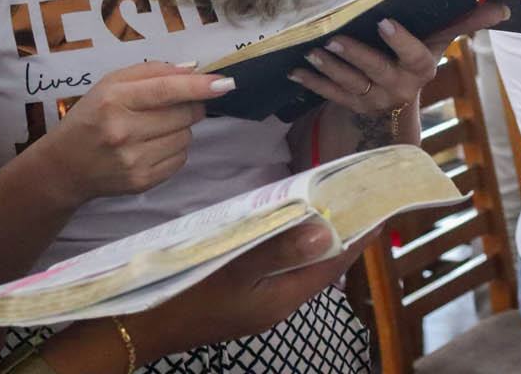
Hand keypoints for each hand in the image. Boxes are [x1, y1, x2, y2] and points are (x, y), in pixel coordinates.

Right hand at [41, 61, 226, 205]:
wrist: (64, 167)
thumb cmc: (90, 117)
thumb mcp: (110, 84)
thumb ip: (151, 71)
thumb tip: (193, 70)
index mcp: (114, 100)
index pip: (165, 90)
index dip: (199, 86)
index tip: (225, 83)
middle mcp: (123, 131)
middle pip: (183, 114)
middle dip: (190, 105)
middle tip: (176, 105)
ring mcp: (133, 160)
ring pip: (186, 137)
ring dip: (181, 128)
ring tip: (155, 128)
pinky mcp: (142, 181)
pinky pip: (180, 159)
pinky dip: (174, 149)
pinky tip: (151, 147)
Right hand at [120, 221, 377, 353]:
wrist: (139, 327)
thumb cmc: (186, 297)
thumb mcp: (234, 270)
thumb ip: (279, 249)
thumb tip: (327, 228)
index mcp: (283, 298)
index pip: (333, 263)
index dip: (358, 235)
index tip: (380, 206)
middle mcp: (278, 300)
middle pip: (322, 262)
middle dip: (342, 230)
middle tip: (359, 194)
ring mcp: (260, 299)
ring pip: (301, 262)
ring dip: (317, 234)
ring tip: (333, 200)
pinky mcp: (244, 294)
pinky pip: (279, 263)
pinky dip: (291, 240)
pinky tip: (287, 221)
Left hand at [289, 2, 508, 114]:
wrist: (399, 99)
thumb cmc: (418, 56)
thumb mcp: (439, 39)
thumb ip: (465, 21)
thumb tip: (501, 4)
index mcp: (422, 69)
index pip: (414, 56)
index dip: (400, 41)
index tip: (384, 22)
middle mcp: (400, 88)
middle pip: (376, 72)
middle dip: (355, 54)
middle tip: (334, 36)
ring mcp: (374, 101)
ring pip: (350, 84)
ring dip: (329, 68)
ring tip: (311, 50)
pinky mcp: (351, 106)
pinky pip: (330, 95)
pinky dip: (312, 83)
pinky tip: (294, 70)